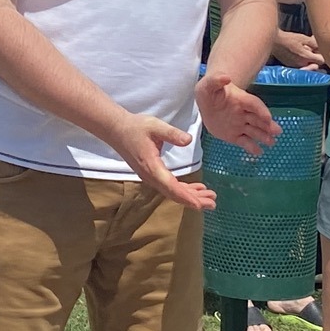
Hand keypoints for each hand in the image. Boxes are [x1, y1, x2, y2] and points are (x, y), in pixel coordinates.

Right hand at [104, 112, 218, 210]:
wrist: (116, 130)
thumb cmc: (136, 127)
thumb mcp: (155, 126)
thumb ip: (172, 134)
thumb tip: (188, 140)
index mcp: (152, 167)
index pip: (172, 187)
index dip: (187, 197)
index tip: (201, 204)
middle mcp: (150, 176)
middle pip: (174, 194)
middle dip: (194, 200)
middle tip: (213, 203)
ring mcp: (150, 177)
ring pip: (172, 192)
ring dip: (191, 196)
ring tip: (209, 198)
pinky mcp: (151, 174)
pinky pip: (169, 186)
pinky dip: (183, 189)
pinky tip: (196, 188)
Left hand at [196, 73, 281, 155]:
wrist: (206, 102)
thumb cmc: (210, 91)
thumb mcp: (209, 84)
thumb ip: (216, 81)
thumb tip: (226, 77)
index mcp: (241, 99)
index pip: (253, 104)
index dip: (261, 110)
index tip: (268, 118)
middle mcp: (244, 113)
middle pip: (258, 119)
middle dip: (267, 125)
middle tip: (277, 132)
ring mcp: (240, 125)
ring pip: (254, 131)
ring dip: (263, 136)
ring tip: (272, 142)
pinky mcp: (235, 135)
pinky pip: (244, 141)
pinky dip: (251, 147)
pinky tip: (259, 152)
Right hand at [272, 32, 324, 69]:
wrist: (274, 41)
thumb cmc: (288, 38)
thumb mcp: (303, 38)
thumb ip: (314, 43)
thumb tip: (323, 46)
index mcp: (306, 57)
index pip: (321, 61)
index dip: (323, 55)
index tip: (321, 50)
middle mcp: (302, 64)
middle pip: (316, 65)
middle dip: (317, 59)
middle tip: (315, 51)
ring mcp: (296, 66)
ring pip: (308, 67)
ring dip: (310, 61)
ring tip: (307, 51)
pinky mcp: (290, 66)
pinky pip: (301, 66)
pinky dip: (303, 62)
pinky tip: (300, 54)